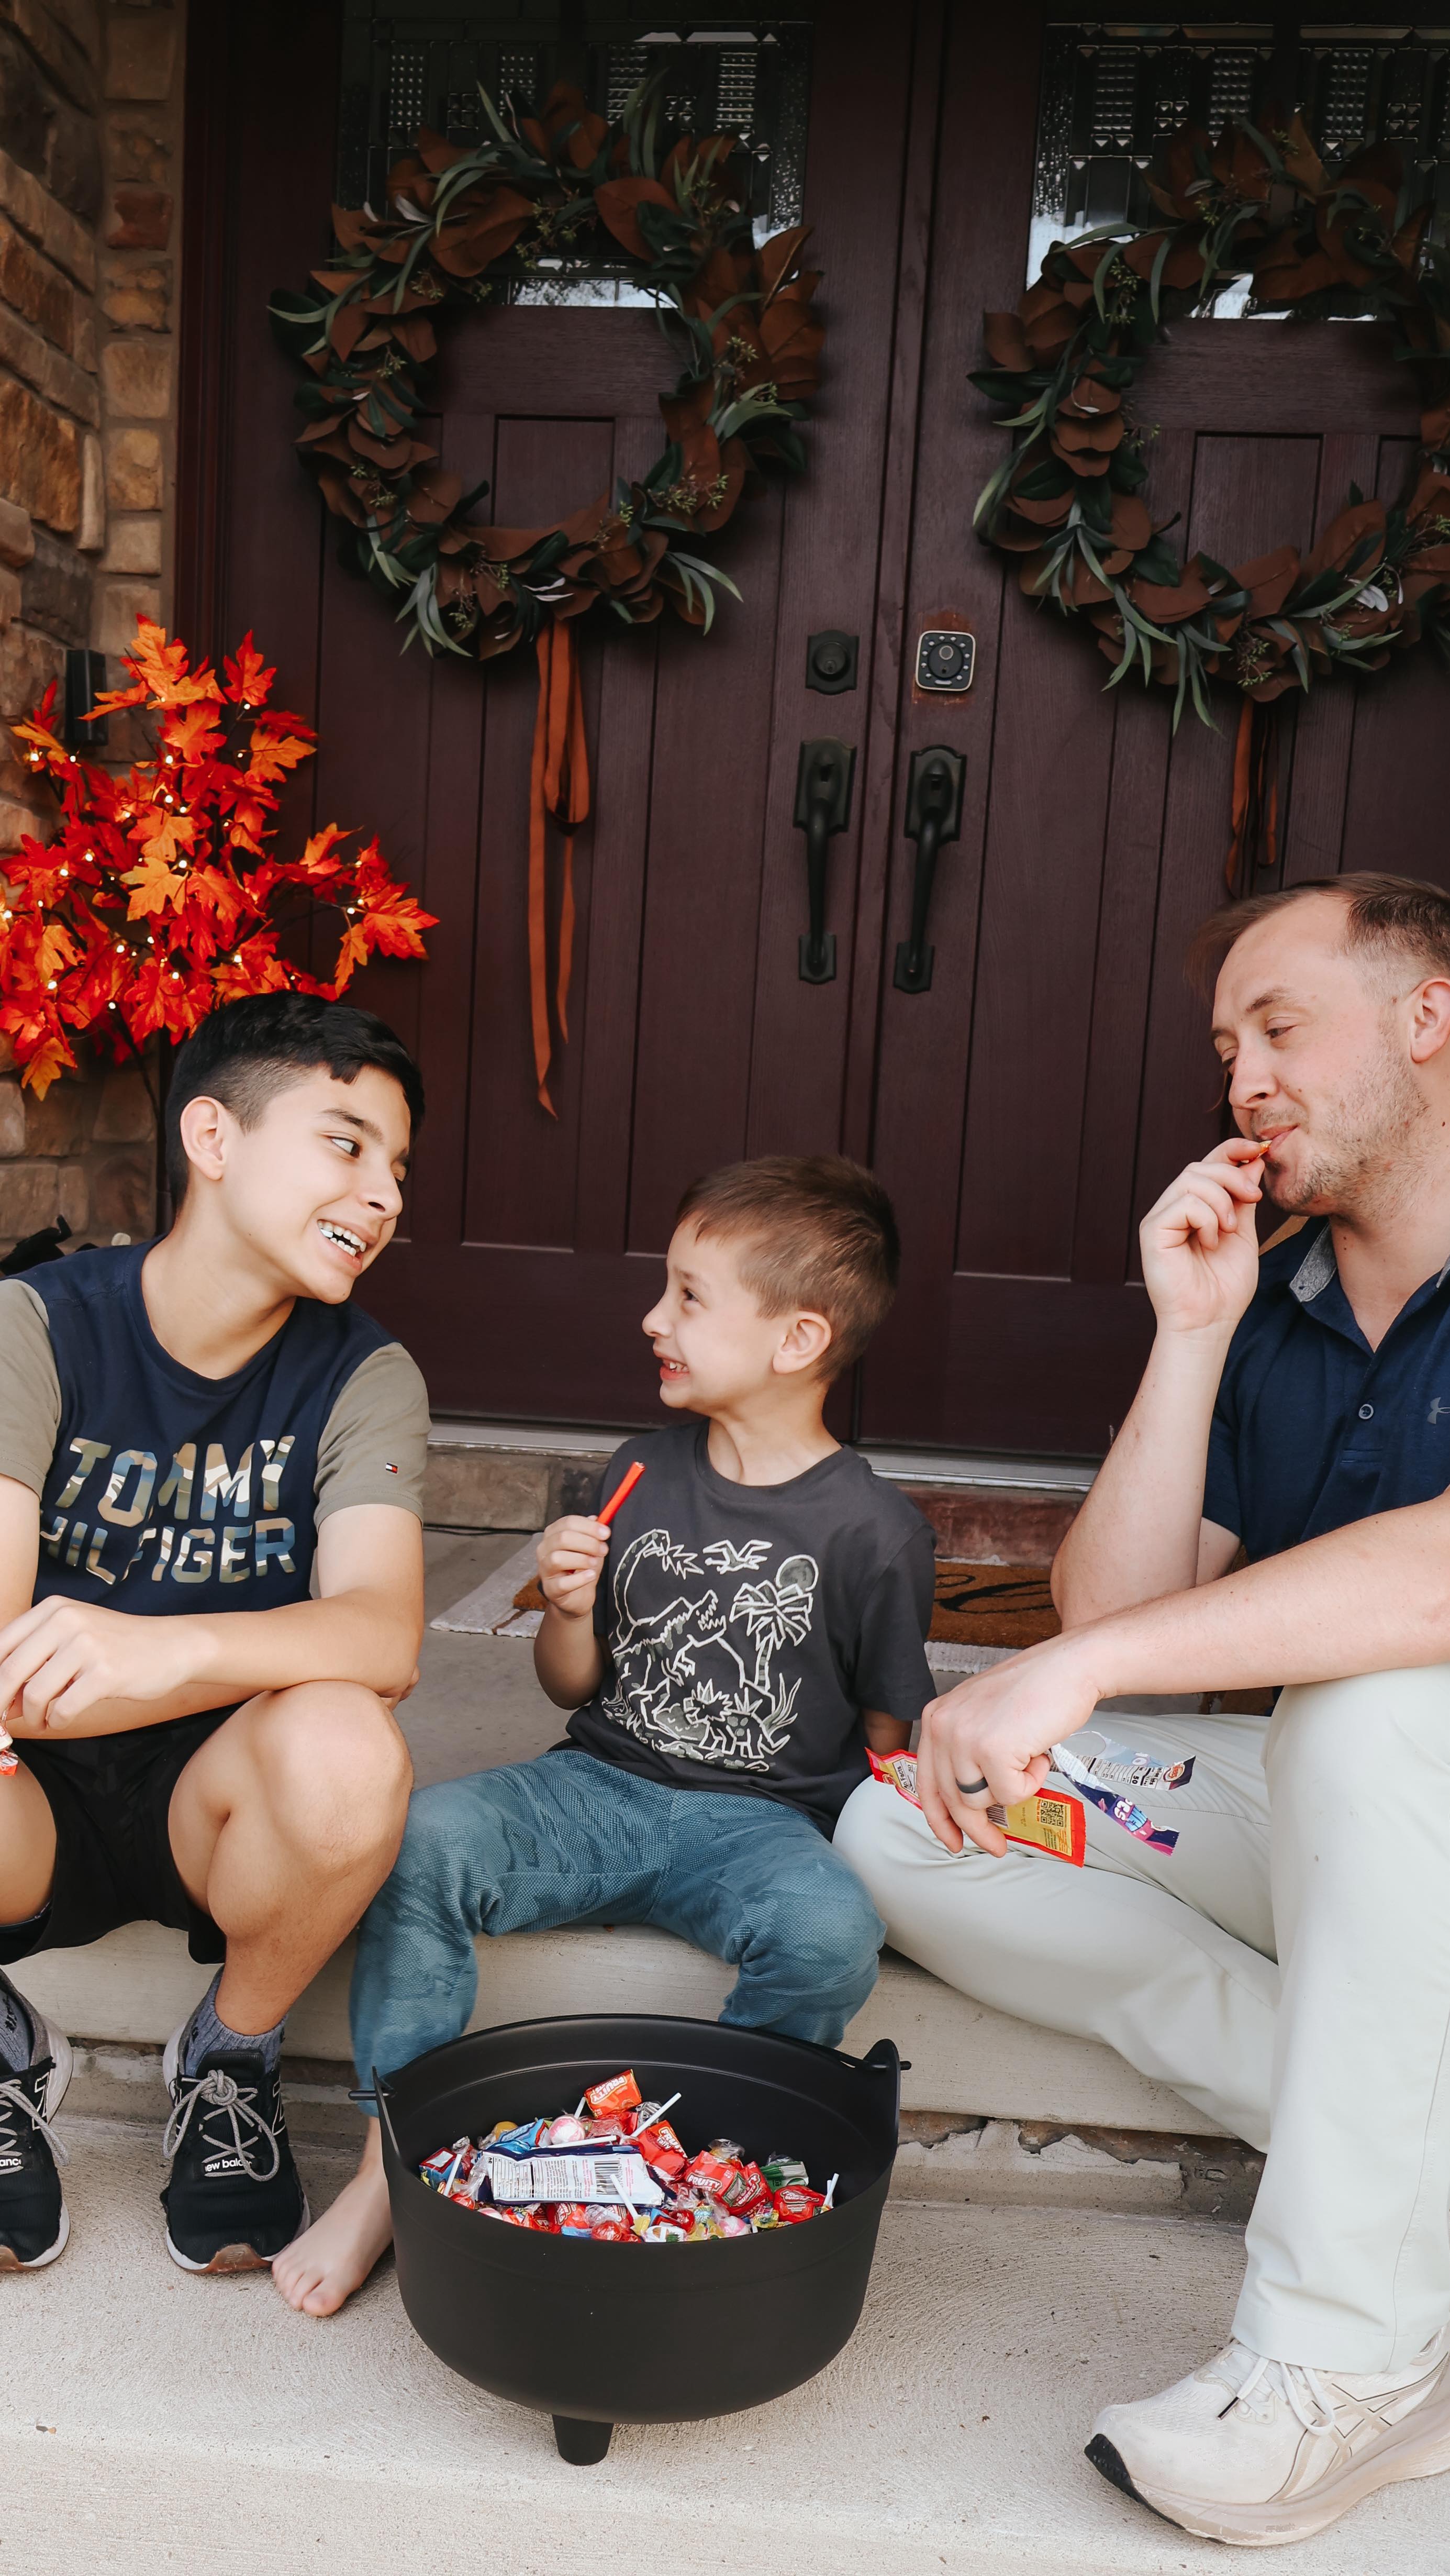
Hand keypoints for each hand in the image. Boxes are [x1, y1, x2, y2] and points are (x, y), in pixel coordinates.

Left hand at [0, 1598, 207, 1734]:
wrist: (171, 1646)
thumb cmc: (116, 1646)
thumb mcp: (73, 1637)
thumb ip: (36, 1660)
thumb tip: (2, 1702)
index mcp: (52, 1609)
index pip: (0, 1646)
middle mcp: (66, 1620)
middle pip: (9, 1672)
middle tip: (1, 1724)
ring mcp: (87, 1645)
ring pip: (35, 1694)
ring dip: (33, 1717)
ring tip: (42, 1720)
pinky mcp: (105, 1672)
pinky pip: (64, 1709)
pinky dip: (57, 1721)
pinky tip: (63, 1719)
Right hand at [536, 1515, 609, 1621]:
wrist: (576, 1597)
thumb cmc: (581, 1570)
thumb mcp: (590, 1549)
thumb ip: (592, 1535)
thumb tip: (597, 1520)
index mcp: (553, 1535)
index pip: (568, 1522)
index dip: (589, 1526)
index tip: (605, 1533)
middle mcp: (544, 1550)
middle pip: (563, 1538)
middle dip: (588, 1542)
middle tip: (603, 1550)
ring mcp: (544, 1570)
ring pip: (558, 1558)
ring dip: (581, 1559)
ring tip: (594, 1563)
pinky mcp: (550, 1589)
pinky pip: (562, 1582)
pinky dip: (579, 1579)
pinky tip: (590, 1575)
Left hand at [915, 1632, 1106, 1854]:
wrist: (1069, 1667)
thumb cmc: (1036, 1691)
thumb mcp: (984, 1716)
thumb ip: (967, 1751)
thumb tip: (967, 1803)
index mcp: (937, 1717)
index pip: (926, 1783)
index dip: (939, 1819)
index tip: (952, 1841)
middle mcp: (943, 1726)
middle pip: (951, 1800)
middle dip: (976, 1829)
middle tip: (997, 1846)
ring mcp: (965, 1738)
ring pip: (981, 1801)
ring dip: (1013, 1790)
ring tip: (1030, 1760)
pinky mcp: (992, 1749)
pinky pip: (1011, 1795)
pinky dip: (1032, 1783)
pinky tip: (1039, 1754)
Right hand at [1138, 1137, 1264, 1337]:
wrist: (1210, 1323)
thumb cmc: (1225, 1287)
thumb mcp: (1243, 1234)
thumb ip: (1244, 1199)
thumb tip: (1254, 1162)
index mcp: (1194, 1207)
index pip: (1208, 1163)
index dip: (1232, 1150)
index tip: (1260, 1150)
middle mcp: (1173, 1208)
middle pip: (1200, 1167)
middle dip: (1232, 1176)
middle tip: (1254, 1199)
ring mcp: (1161, 1219)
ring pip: (1191, 1180)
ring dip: (1221, 1201)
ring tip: (1229, 1230)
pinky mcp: (1153, 1231)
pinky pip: (1183, 1203)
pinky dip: (1206, 1219)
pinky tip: (1210, 1242)